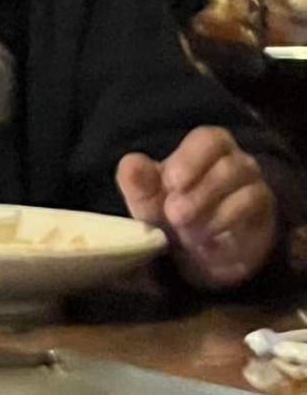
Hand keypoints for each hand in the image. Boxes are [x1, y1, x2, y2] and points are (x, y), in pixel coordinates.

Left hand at [117, 126, 276, 287]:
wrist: (197, 255)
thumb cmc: (171, 212)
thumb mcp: (146, 199)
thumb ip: (137, 181)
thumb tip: (131, 163)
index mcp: (207, 147)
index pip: (209, 139)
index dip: (190, 159)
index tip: (170, 182)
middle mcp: (236, 161)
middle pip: (228, 165)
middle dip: (198, 190)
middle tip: (173, 213)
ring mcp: (253, 186)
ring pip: (243, 187)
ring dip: (210, 208)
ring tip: (185, 230)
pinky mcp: (262, 214)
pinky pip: (252, 210)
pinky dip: (226, 223)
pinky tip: (205, 238)